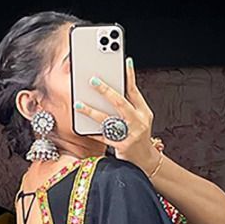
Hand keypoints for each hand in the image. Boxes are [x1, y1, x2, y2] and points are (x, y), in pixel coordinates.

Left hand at [74, 57, 158, 175]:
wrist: (146, 161)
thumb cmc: (140, 137)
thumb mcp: (141, 118)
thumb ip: (130, 104)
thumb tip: (114, 86)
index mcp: (143, 112)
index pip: (134, 91)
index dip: (129, 76)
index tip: (123, 62)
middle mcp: (138, 122)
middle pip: (120, 103)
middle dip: (106, 90)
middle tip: (92, 80)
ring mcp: (130, 135)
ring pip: (108, 120)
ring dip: (91, 111)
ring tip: (78, 104)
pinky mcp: (121, 147)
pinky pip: (103, 137)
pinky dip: (92, 132)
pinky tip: (81, 126)